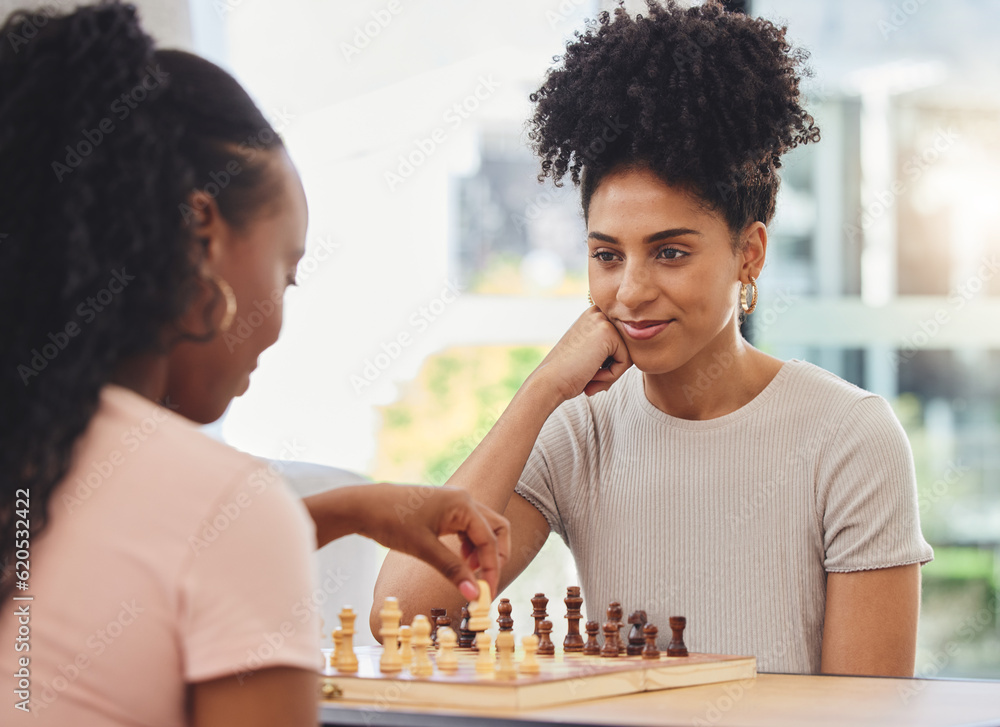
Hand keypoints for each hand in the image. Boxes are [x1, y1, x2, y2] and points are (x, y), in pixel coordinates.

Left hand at [355, 484, 509, 602]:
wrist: (363, 506)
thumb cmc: (391, 522)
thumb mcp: (423, 549)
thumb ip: (452, 570)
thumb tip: (474, 594)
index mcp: (463, 504)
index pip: (489, 540)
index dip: (491, 569)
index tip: (486, 594)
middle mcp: (463, 499)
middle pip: (496, 529)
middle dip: (495, 557)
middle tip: (486, 582)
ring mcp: (454, 502)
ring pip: (483, 529)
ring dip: (482, 552)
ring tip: (468, 574)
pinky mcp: (444, 509)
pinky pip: (468, 528)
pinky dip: (469, 546)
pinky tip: (459, 561)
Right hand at [530, 305, 631, 401]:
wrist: (549, 382)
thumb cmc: (568, 374)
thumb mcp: (588, 353)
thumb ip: (609, 348)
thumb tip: (638, 348)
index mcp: (592, 315)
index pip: (620, 342)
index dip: (607, 362)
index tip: (586, 369)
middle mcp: (597, 313)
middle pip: (626, 346)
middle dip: (611, 367)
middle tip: (589, 376)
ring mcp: (602, 320)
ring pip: (628, 354)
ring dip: (611, 373)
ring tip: (589, 376)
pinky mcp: (608, 333)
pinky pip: (626, 361)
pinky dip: (611, 375)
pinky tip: (591, 374)